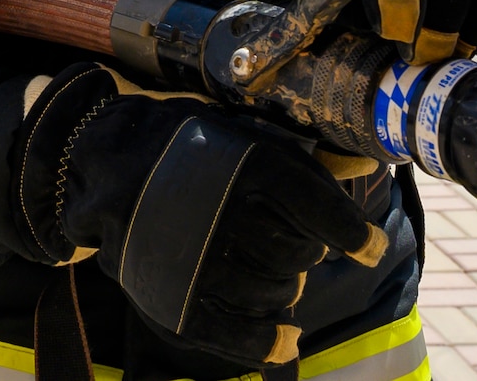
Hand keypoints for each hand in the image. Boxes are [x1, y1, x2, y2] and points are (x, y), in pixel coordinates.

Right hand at [18, 66, 386, 368]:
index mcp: (250, 162)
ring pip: (274, 291)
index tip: (370, 250)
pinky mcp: (173, 294)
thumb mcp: (245, 134)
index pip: (318, 207)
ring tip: (277, 276)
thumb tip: (364, 167)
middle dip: (308, 254)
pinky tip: (285, 342)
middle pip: (300, 252)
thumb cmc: (186, 145)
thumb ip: (303, 157)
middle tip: (299, 247)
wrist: (106, 161)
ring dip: (286, 290)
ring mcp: (197, 256)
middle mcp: (226, 208)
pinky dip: (265, 342)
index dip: (352, 233)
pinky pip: (234, 333)